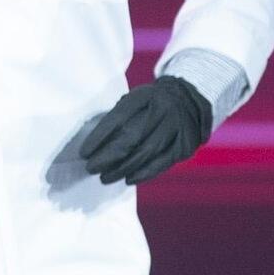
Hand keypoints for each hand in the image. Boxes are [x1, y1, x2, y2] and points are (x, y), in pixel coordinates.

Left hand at [78, 78, 212, 185]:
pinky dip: (143, 173)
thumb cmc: (149, 103)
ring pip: (146, 152)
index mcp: (143, 96)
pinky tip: (128, 179)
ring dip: (123, 168)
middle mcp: (161, 110)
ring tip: (105, 177)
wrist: (189, 101)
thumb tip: (94, 142)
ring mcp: (176, 127)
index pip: (117, 117)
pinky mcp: (185, 144)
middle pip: (132, 137)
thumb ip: (118, 116)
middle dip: (108, 156)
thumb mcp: (135, 100)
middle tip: (91, 168)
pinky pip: (162, 163)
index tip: (84, 153)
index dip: (99, 136)